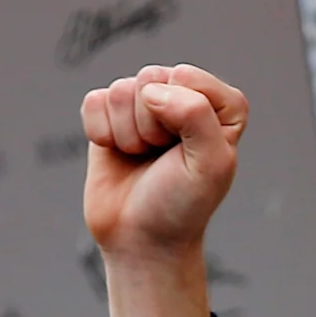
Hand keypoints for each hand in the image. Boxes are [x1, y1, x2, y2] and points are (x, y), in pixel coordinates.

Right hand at [80, 64, 246, 316]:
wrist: (141, 239)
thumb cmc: (182, 205)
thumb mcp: (210, 164)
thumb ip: (196, 114)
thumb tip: (153, 90)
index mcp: (220, 107)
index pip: (187, 77)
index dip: (181, 114)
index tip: (188, 152)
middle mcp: (183, 98)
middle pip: (150, 79)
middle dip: (151, 125)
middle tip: (161, 158)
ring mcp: (145, 105)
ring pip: (121, 90)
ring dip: (127, 134)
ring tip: (142, 158)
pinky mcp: (110, 116)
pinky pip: (95, 101)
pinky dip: (101, 133)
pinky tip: (118, 154)